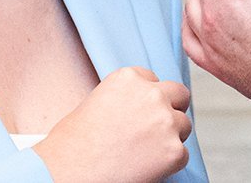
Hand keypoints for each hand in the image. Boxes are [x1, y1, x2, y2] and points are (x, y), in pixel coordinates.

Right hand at [32, 67, 190, 182]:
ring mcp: (165, 122)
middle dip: (170, 110)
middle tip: (155, 130)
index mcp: (129, 78)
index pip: (153, 80)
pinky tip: (145, 168)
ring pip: (184, 126)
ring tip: (143, 153)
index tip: (139, 113)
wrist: (66, 173)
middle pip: (179, 95)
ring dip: (170, 137)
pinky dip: (169, 164)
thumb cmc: (71, 145)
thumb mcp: (96, 102)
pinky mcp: (174, 151)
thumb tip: (139, 107)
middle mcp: (152, 95)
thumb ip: (124, 98)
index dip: (147, 99)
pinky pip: (182, 155)